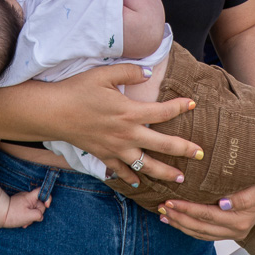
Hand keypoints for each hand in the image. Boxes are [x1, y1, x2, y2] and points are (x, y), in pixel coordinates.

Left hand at [2, 189, 49, 228]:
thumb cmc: (12, 215)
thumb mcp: (28, 216)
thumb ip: (38, 214)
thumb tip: (40, 216)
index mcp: (30, 197)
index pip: (42, 192)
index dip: (47, 198)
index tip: (47, 206)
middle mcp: (27, 197)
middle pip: (39, 204)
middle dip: (36, 214)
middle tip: (29, 221)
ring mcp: (23, 201)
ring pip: (33, 209)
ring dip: (30, 217)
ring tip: (24, 223)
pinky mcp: (19, 205)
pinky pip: (27, 210)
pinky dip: (26, 217)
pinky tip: (22, 222)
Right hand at [52, 64, 199, 185]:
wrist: (54, 112)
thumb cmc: (78, 90)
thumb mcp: (103, 74)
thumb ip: (128, 72)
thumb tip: (148, 72)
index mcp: (130, 111)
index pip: (163, 111)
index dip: (180, 107)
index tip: (193, 104)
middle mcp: (127, 133)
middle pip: (163, 145)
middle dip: (185, 149)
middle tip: (201, 154)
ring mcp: (116, 148)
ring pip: (146, 165)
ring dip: (165, 172)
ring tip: (180, 178)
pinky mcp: (104, 155)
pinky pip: (122, 171)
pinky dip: (131, 178)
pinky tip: (139, 182)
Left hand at [158, 178, 254, 240]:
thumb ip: (242, 197)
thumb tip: (223, 204)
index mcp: (241, 219)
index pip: (207, 215)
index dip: (187, 209)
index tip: (170, 201)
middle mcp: (236, 230)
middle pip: (201, 227)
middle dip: (179, 217)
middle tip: (162, 207)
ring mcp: (232, 233)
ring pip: (200, 233)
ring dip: (180, 225)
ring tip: (164, 215)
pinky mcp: (229, 232)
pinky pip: (205, 234)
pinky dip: (189, 229)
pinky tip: (176, 221)